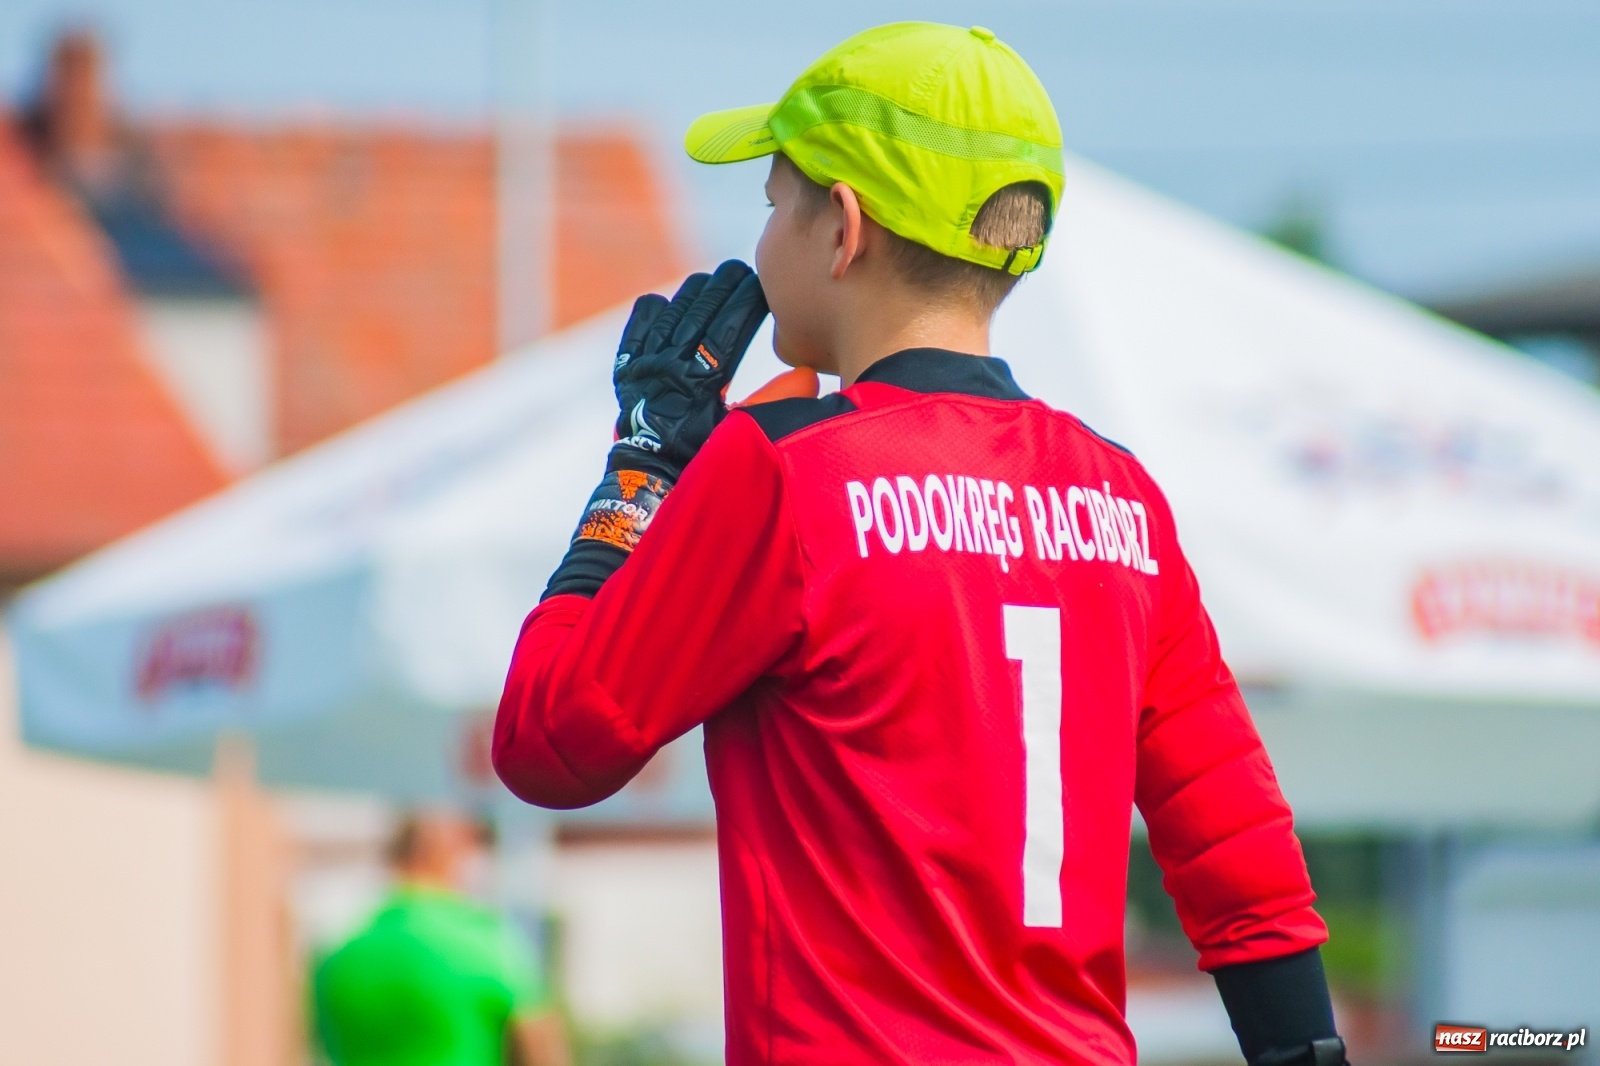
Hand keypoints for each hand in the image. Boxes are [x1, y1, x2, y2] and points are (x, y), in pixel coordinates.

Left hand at [612, 260, 767, 473]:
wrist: (652, 475)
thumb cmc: (703, 455)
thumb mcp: (741, 430)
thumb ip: (772, 402)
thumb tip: (809, 376)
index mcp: (702, 380)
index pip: (730, 327)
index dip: (747, 301)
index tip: (763, 286)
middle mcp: (670, 366)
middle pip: (701, 312)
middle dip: (724, 287)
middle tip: (741, 271)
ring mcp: (646, 365)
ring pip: (672, 314)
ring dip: (694, 294)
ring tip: (712, 281)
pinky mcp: (628, 369)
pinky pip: (638, 329)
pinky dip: (652, 314)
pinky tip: (664, 302)